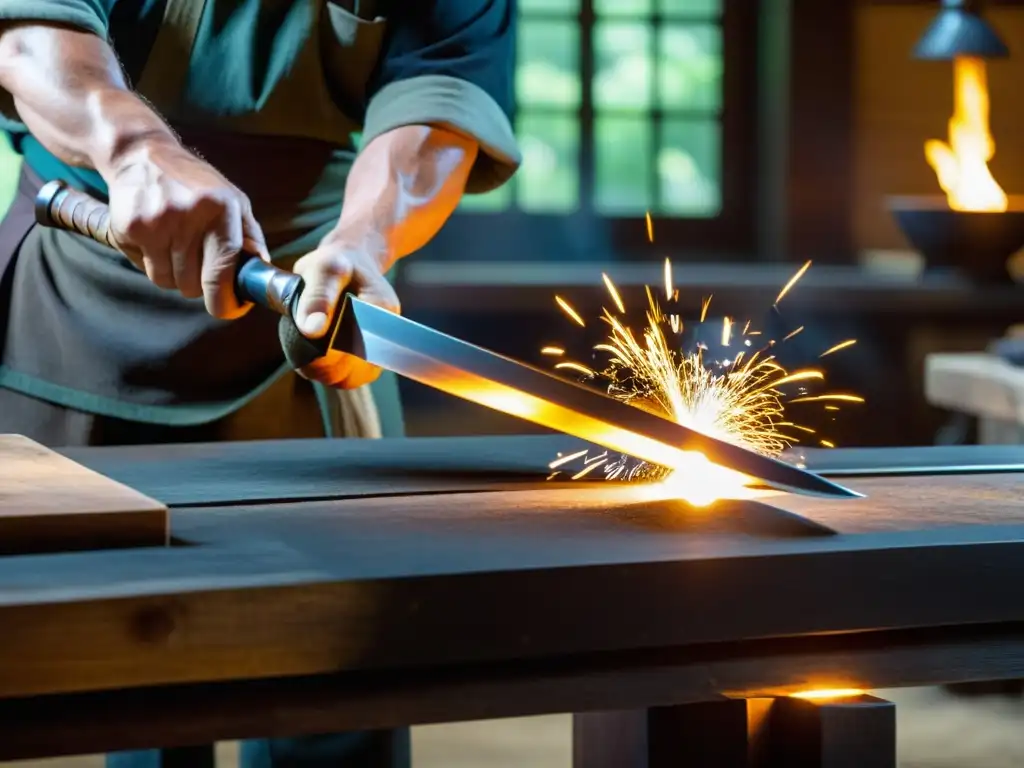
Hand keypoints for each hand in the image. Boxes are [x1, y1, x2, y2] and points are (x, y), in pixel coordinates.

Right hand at [105, 136, 269, 318]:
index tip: (226, 309)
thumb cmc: (196, 184)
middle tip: (196, 263)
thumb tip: (260, 273)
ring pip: (166, 282)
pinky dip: (151, 262)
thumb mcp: (233, 201)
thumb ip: (250, 237)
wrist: (142, 154)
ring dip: (173, 275)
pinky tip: (155, 237)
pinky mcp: (129, 227)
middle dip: (197, 284)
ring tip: (175, 246)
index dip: (224, 300)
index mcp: (221, 211)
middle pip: (192, 285)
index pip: (222, 271)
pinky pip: (143, 268)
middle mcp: (188, 217)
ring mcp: (155, 222)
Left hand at [291, 233, 399, 388]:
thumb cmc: (337, 263)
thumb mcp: (324, 268)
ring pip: (349, 379)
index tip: (306, 338)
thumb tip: (312, 331)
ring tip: (307, 346)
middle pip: (353, 372)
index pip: (358, 351)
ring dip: (322, 370)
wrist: (350, 264)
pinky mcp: (366, 359)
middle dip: (321, 363)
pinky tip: (314, 352)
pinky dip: (325, 370)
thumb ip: (318, 296)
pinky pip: (347, 377)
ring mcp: (377, 351)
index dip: (328, 354)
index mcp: (381, 311)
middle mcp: (385, 336)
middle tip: (302, 341)